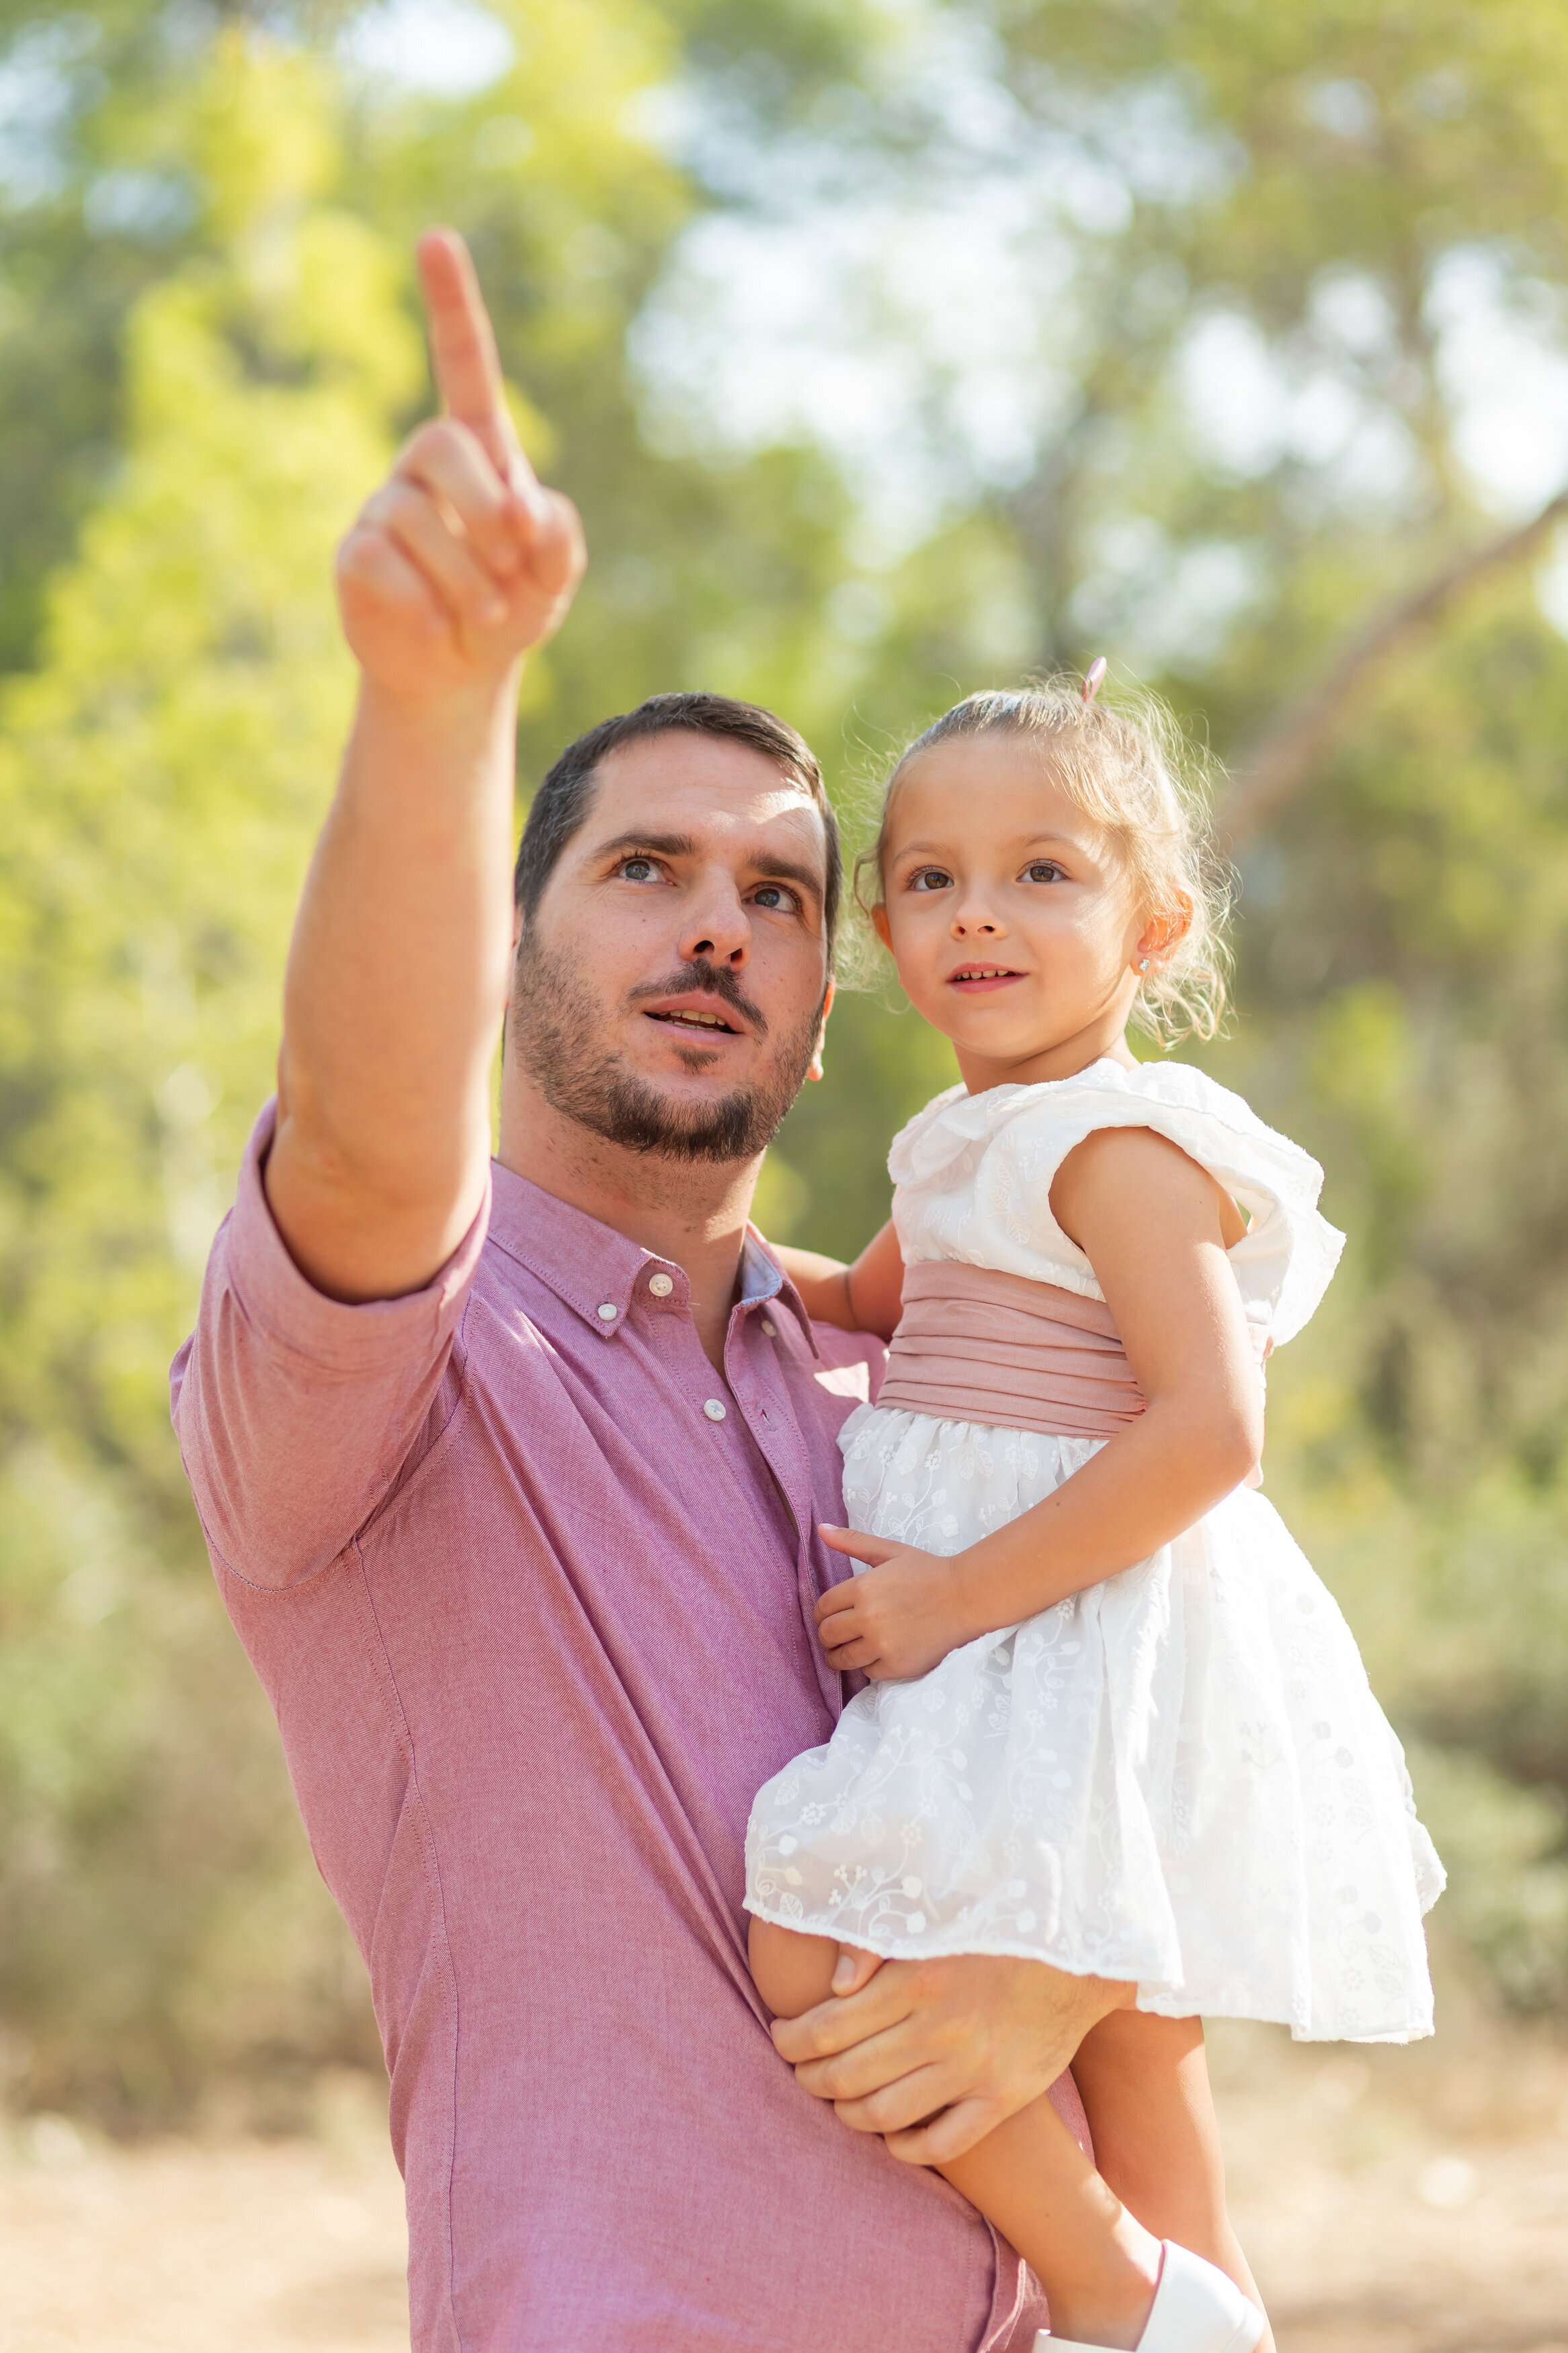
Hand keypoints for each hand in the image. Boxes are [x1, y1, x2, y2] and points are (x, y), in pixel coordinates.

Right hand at [336, 229, 585, 704]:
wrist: (460, 673)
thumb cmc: (511, 606)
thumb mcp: (554, 573)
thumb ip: (558, 535)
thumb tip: (524, 510)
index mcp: (479, 451)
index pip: (463, 364)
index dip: (451, 304)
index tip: (436, 239)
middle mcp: (423, 467)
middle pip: (440, 444)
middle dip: (482, 505)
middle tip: (513, 557)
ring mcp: (382, 509)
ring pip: (412, 517)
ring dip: (466, 575)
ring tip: (486, 615)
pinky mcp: (354, 557)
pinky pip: (383, 564)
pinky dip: (426, 604)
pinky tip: (444, 630)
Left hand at [771, 1951, 1131, 2163]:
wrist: (1076, 1960)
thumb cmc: (992, 1933)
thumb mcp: (933, 1923)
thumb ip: (877, 1946)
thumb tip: (835, 1986)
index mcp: (916, 1979)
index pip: (827, 2026)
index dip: (791, 2040)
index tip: (781, 2038)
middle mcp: (940, 2029)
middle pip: (846, 2075)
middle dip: (810, 2079)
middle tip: (801, 2072)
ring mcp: (973, 2069)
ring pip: (884, 2114)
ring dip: (848, 2115)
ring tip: (838, 2102)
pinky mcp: (1003, 2098)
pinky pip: (942, 2143)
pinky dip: (905, 2148)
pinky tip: (890, 2137)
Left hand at [815, 1525, 970, 1679]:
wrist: (965, 1598)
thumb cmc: (928, 1572)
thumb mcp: (890, 1551)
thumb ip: (853, 1542)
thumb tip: (820, 1529)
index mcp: (861, 1588)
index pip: (823, 1607)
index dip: (821, 1613)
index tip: (827, 1617)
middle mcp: (866, 1618)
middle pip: (827, 1634)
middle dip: (826, 1635)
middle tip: (834, 1635)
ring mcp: (881, 1645)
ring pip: (841, 1658)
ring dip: (838, 1656)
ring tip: (844, 1652)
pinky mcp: (896, 1665)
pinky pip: (867, 1672)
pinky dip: (868, 1666)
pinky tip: (874, 1657)